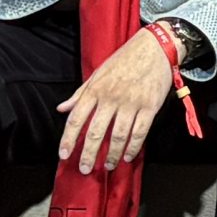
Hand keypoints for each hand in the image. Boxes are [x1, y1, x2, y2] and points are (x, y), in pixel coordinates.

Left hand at [56, 27, 177, 175]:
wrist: (155, 47)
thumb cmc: (124, 59)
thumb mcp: (98, 72)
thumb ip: (80, 93)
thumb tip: (61, 108)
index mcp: (95, 89)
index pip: (76, 118)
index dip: (68, 139)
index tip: (64, 155)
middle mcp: (111, 98)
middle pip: (95, 132)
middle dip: (88, 154)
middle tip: (84, 169)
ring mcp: (131, 103)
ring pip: (118, 136)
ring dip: (112, 155)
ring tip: (108, 166)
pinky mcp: (150, 106)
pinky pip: (139, 132)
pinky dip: (133, 147)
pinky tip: (128, 156)